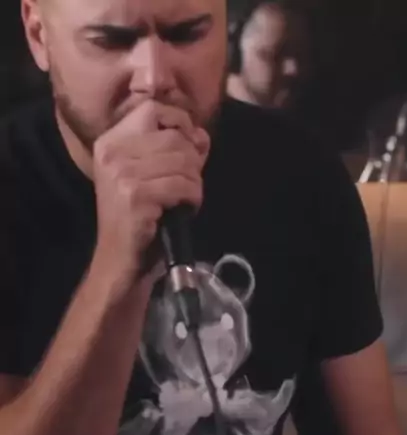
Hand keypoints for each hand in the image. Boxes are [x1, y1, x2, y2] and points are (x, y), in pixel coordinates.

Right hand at [92, 100, 209, 281]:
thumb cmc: (136, 219)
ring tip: (188, 199)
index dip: (179, 124)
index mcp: (110, 141)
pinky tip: (186, 209)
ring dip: (195, 183)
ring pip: (182, 161)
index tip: (188, 149)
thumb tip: (202, 135)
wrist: (118, 259)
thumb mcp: (148, 177)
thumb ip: (174, 152)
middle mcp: (112, 152)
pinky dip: (193, 198)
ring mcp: (121, 173)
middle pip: (173, 136)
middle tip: (190, 184)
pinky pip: (181, 185)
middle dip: (192, 161)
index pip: (152, 109)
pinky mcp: (135, 196)